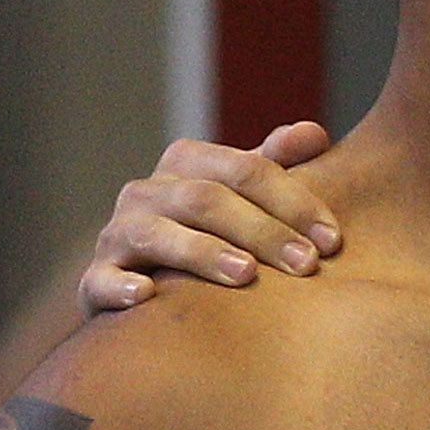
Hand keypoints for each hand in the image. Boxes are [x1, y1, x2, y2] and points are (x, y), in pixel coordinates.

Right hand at [78, 122, 340, 313]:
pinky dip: (119, 285)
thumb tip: (312, 133)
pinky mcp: (96, 280)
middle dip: (262, 231)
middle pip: (206, 200)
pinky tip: (147, 295)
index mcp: (187, 163)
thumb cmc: (217, 231)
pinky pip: (100, 279)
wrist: (147, 278)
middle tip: (307, 264)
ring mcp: (118, 235)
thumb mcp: (247, 193)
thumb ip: (277, 164)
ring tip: (246, 275)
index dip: (293, 201)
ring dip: (203, 253)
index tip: (333, 239)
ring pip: (157, 234)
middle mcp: (147, 193)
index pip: (246, 169)